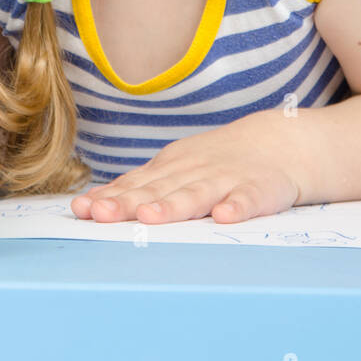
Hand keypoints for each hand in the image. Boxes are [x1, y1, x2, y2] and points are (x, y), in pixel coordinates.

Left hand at [70, 112, 300, 224]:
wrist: (278, 143)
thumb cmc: (215, 163)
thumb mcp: (174, 169)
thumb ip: (137, 188)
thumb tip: (89, 204)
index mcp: (171, 168)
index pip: (136, 184)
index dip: (109, 197)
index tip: (82, 209)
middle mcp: (193, 171)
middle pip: (158, 190)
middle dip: (128, 203)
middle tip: (100, 215)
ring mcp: (225, 179)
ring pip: (196, 194)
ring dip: (173, 205)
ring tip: (150, 217)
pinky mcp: (259, 190)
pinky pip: (248, 199)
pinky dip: (237, 207)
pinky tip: (225, 216)